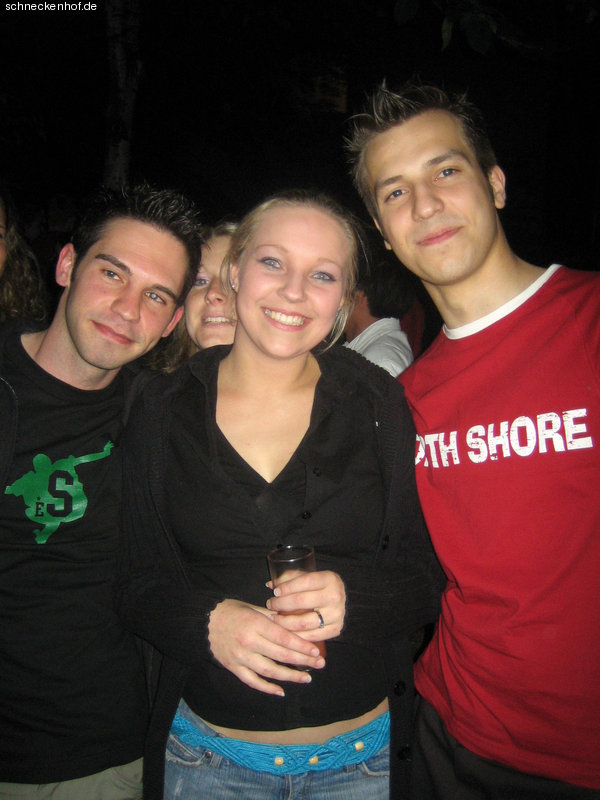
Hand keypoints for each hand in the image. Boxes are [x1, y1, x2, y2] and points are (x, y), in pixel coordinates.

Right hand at [207, 598, 325, 696]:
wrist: (203, 622)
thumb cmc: (230, 611)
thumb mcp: (253, 608)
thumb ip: (273, 617)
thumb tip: (294, 623)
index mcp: (255, 624)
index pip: (283, 638)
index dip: (301, 646)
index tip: (316, 651)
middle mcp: (249, 642)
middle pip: (280, 655)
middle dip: (302, 661)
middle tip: (319, 664)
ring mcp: (240, 657)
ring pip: (269, 671)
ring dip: (289, 676)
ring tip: (306, 678)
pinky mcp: (233, 668)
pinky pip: (252, 681)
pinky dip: (267, 688)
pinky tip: (280, 691)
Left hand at [266, 570, 345, 641]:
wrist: (337, 597)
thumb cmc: (318, 585)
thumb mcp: (308, 575)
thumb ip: (290, 577)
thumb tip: (271, 585)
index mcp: (329, 579)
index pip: (305, 581)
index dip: (288, 587)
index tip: (275, 592)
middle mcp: (335, 596)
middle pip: (302, 601)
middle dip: (282, 604)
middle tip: (270, 605)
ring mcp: (337, 614)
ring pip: (304, 622)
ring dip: (285, 622)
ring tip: (274, 619)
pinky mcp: (335, 629)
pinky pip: (312, 636)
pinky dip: (296, 635)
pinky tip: (285, 631)